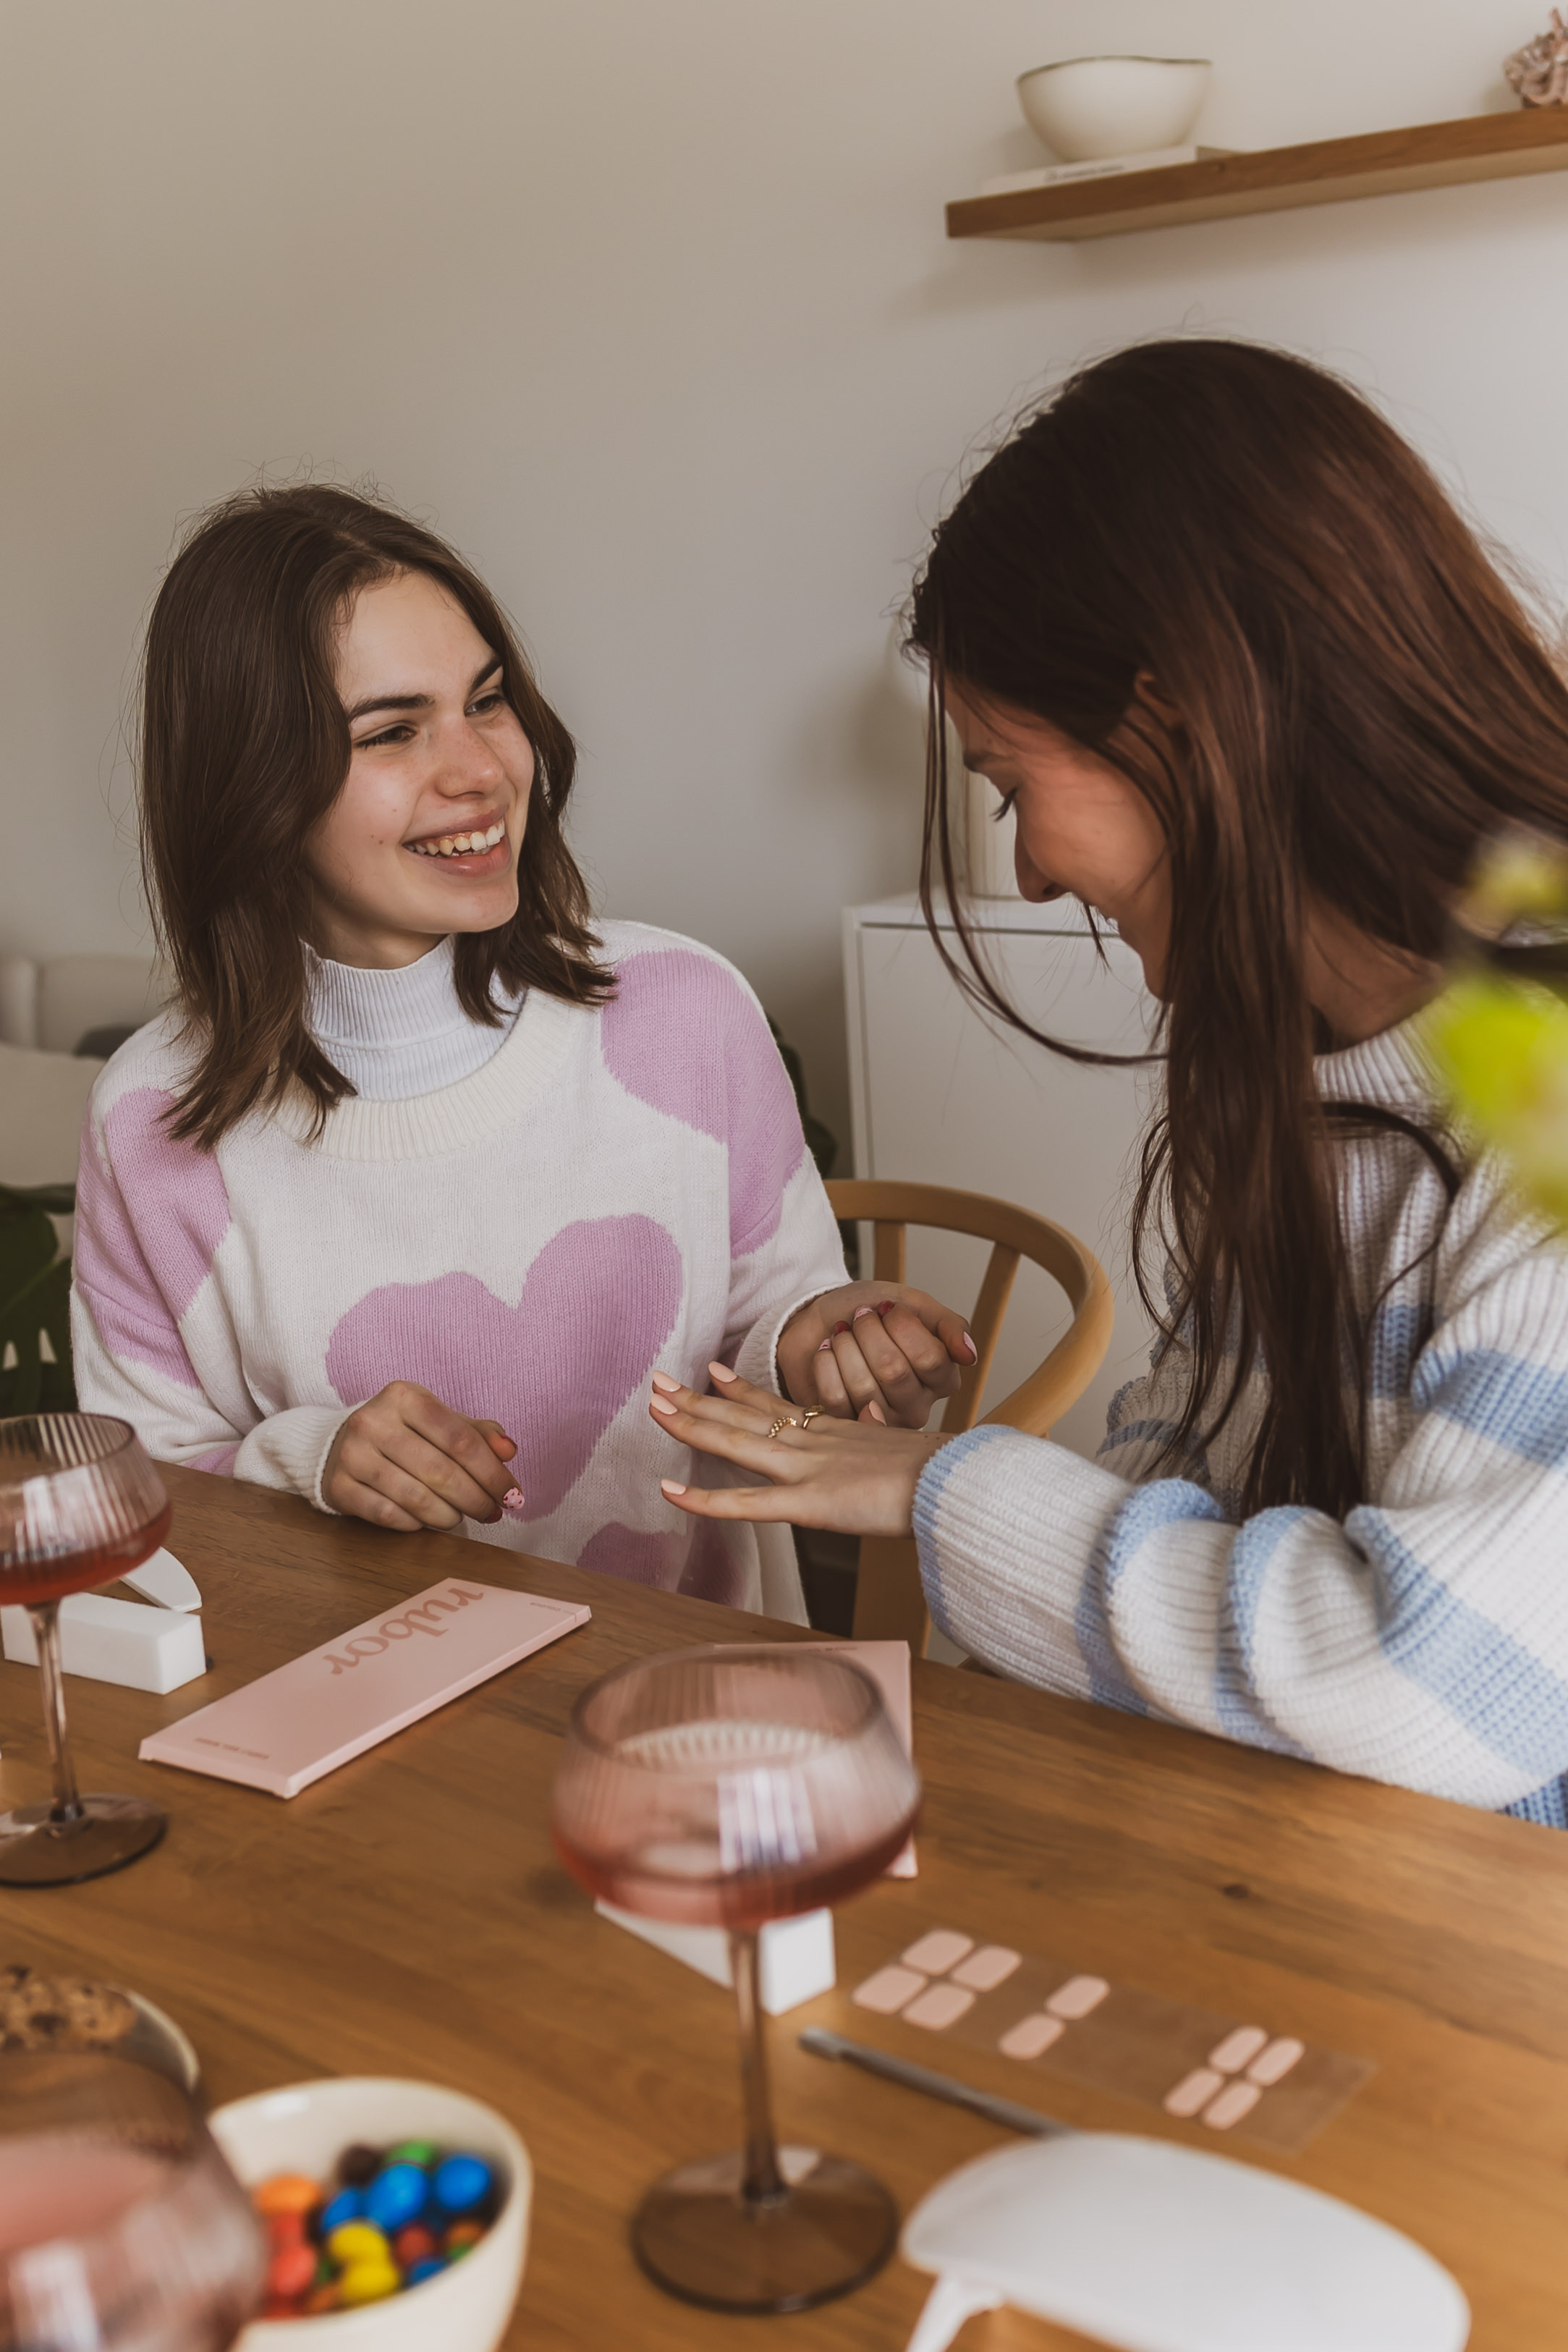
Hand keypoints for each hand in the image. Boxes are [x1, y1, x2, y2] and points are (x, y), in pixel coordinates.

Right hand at [323, 1381, 519, 1532]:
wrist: (339, 1445)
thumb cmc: (404, 1434)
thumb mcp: (440, 1422)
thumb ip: (478, 1433)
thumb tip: (509, 1450)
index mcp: (405, 1396)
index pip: (461, 1439)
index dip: (493, 1472)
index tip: (511, 1494)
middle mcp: (374, 1421)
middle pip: (441, 1472)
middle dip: (476, 1499)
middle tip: (492, 1512)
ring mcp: (351, 1454)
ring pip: (416, 1498)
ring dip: (449, 1516)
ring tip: (461, 1517)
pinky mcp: (338, 1487)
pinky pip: (388, 1516)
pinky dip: (416, 1524)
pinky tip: (427, 1522)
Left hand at [648, 1364, 945, 1535]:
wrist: (957, 1483)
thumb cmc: (939, 1474)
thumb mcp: (901, 1451)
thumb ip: (880, 1441)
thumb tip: (881, 1429)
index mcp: (834, 1432)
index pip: (777, 1405)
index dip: (739, 1389)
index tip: (711, 1370)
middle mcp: (813, 1442)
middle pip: (744, 1416)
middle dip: (696, 1399)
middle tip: (656, 1381)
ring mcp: (807, 1469)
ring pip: (736, 1443)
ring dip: (691, 1425)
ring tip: (653, 1408)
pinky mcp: (808, 1503)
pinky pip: (746, 1503)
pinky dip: (703, 1500)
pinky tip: (668, 1491)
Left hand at [776, 1282, 975, 1428]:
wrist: (819, 1317)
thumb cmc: (870, 1312)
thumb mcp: (914, 1305)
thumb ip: (948, 1325)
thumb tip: (969, 1355)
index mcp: (942, 1378)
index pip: (930, 1358)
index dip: (902, 1325)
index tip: (887, 1308)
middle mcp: (917, 1407)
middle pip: (894, 1372)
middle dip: (869, 1332)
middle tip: (860, 1318)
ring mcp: (881, 1421)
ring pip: (864, 1388)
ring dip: (845, 1346)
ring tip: (842, 1334)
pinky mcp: (845, 1425)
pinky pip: (836, 1400)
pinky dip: (826, 1365)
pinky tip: (827, 1352)